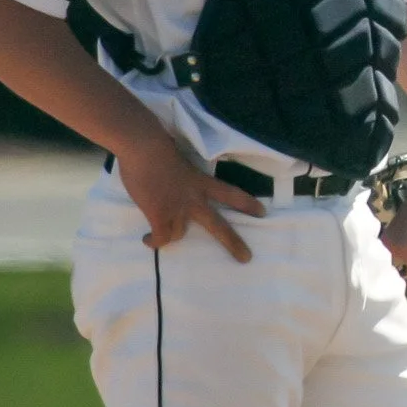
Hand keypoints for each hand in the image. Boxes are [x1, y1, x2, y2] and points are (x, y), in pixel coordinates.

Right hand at [116, 134, 264, 261]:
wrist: (144, 148)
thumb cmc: (158, 150)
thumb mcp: (181, 164)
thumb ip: (183, 180)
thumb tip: (172, 189)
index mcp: (202, 182)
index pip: (231, 193)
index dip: (247, 203)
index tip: (262, 212)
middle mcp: (194, 198)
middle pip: (218, 225)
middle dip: (233, 243)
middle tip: (247, 258)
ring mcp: (178, 208)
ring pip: (178, 234)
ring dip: (169, 234)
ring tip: (159, 236)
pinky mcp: (160, 215)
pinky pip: (160, 238)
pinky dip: (153, 241)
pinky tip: (147, 239)